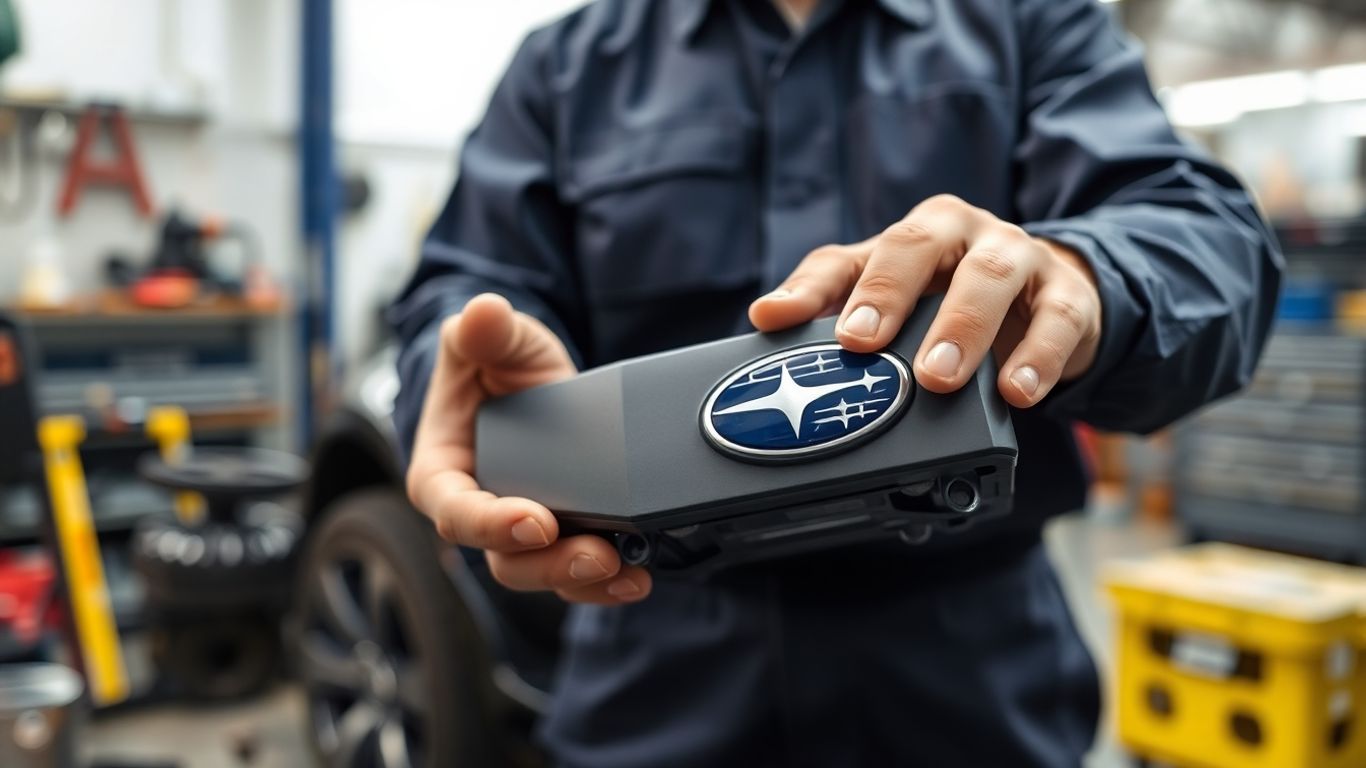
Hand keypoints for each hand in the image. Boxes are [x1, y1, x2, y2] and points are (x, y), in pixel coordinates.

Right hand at [406, 293, 651, 603]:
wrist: (536, 382)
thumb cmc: (499, 362)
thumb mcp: (496, 340)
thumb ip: (484, 331)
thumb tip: (481, 312)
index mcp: (444, 472)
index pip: (454, 510)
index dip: (490, 523)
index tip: (536, 522)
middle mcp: (480, 512)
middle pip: (505, 558)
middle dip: (549, 564)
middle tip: (595, 555)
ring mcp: (522, 531)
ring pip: (544, 573)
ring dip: (584, 581)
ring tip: (628, 574)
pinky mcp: (562, 536)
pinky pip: (577, 572)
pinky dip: (608, 581)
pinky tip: (640, 575)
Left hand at [749, 195, 1101, 406]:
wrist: (1055, 296)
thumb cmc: (957, 297)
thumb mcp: (894, 298)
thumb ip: (832, 302)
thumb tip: (765, 317)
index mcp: (912, 233)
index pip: (851, 254)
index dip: (812, 288)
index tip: (777, 321)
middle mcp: (962, 233)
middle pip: (918, 246)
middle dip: (887, 293)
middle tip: (861, 343)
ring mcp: (1019, 258)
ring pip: (990, 277)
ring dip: (962, 328)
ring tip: (937, 378)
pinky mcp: (1068, 296)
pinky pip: (1058, 318)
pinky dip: (1038, 356)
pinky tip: (1018, 391)